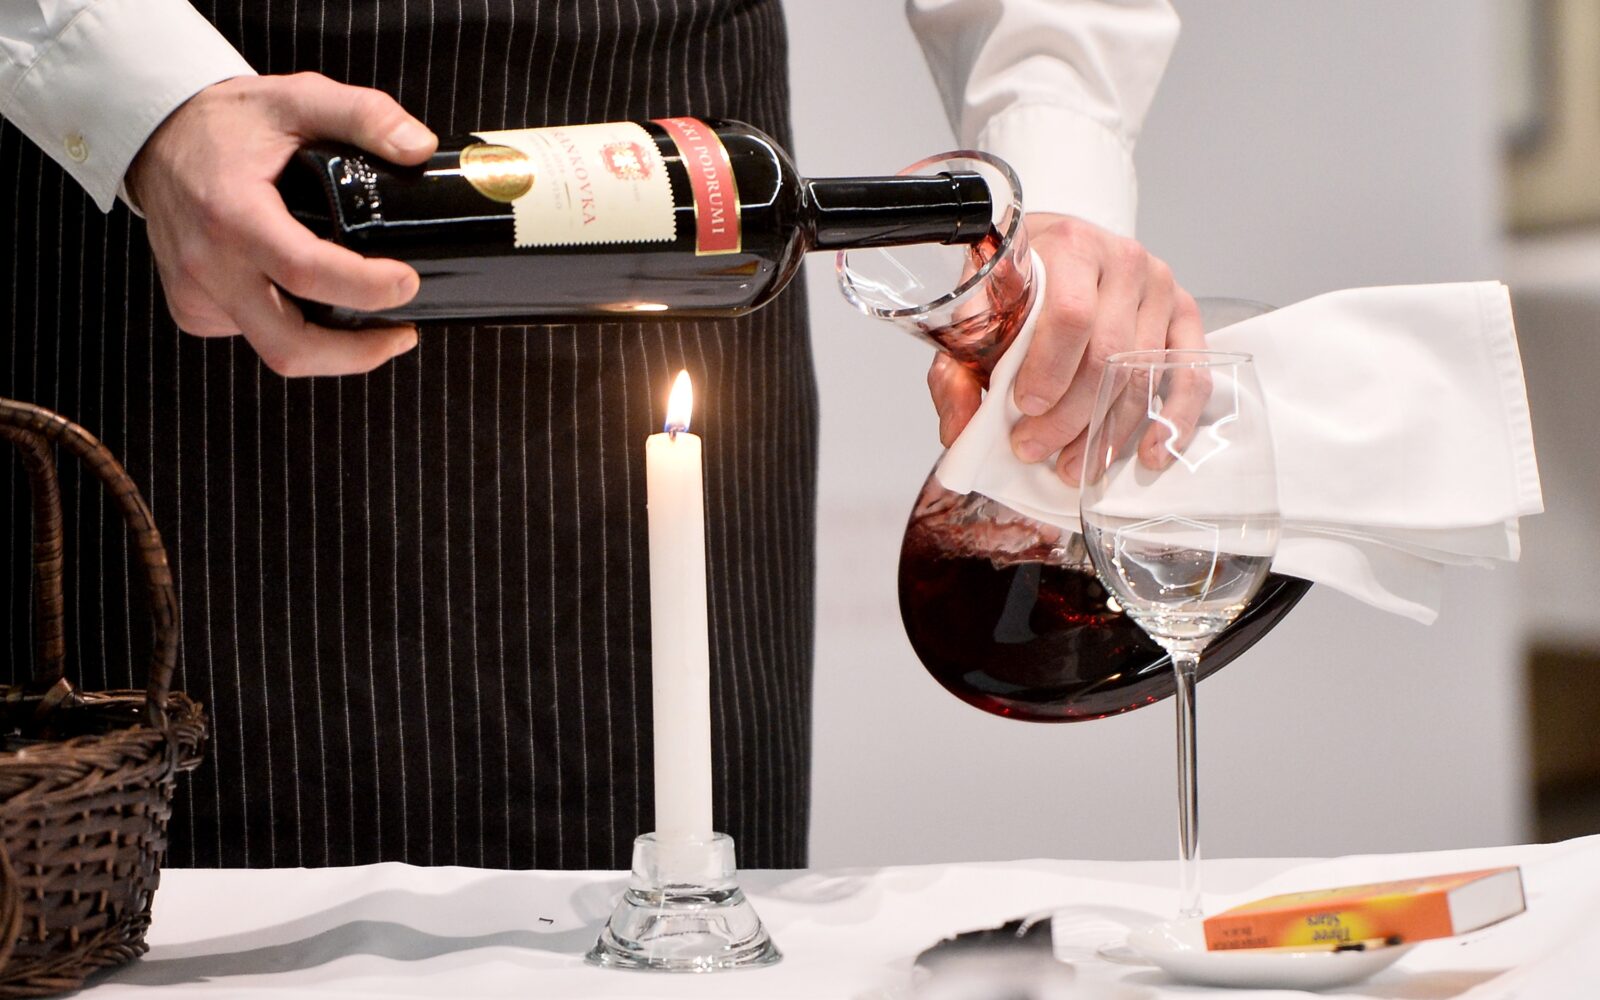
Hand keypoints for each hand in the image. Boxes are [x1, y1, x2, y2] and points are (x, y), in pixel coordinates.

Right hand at [126, 73, 437, 376]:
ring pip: (277, 350)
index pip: (304, 271)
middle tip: (403, 332)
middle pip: (290, 345)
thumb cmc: (229, 121)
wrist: (157, 135)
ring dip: (333, 351)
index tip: (407, 283)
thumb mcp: (298, 98)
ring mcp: (196, 292)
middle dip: (356, 353)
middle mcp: (207, 263)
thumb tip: (419, 148)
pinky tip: (315, 303)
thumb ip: (364, 115)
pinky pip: (255, 336)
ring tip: (374, 324)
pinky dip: (295, 330)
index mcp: (232, 213)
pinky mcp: (193, 309)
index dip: (364, 288)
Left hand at [927, 212, 1206, 483]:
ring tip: (1074, 467)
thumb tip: (962, 431)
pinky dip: (1174, 420)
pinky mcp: (1183, 314)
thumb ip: (958, 369)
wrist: (1060, 248)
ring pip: (1143, 373)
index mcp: (1071, 247)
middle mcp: (1123, 260)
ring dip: (1107, 431)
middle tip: (1034, 449)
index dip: (1049, 370)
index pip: (1071, 315)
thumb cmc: (1019, 284)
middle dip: (1070, 414)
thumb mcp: (977, 314)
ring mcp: (1160, 287)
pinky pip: (1191, 373)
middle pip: (1108, 352)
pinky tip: (1149, 454)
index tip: (1024, 407)